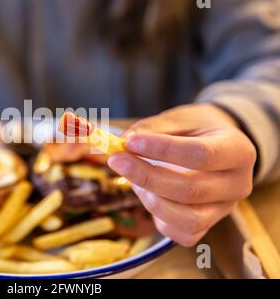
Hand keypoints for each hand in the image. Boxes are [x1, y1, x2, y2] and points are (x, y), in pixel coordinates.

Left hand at [108, 104, 256, 246]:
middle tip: (116, 160)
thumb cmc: (195, 130)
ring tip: (133, 179)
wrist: (216, 145)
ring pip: (187, 219)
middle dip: (146, 176)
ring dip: (150, 200)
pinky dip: (158, 217)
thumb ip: (150, 129)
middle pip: (190, 190)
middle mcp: (238, 185)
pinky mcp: (208, 226)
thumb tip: (121, 142)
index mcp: (238, 150)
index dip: (162, 150)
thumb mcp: (178, 119)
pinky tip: (147, 194)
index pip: (201, 155)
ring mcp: (224, 210)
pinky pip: (181, 233)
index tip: (130, 142)